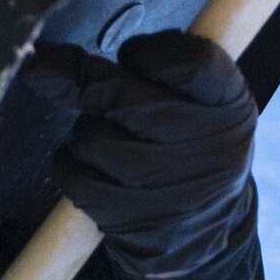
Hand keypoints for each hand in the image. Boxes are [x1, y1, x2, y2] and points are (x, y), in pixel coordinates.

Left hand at [21, 30, 257, 278]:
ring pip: (92, 135)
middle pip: (118, 94)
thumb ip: (144, 68)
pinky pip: (77, 175)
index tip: (131, 56)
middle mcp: (209, 147)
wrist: (201, 228)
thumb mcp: (194, 98)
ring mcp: (172, 190)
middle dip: (88, 81)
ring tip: (103, 133)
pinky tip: (91, 164)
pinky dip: (70, 163)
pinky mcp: (136, 219)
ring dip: (84, 128)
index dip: (145, 52)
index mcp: (230, 104)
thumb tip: (49, 58)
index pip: (189, 61)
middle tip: (82, 82)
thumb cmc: (187, 142)